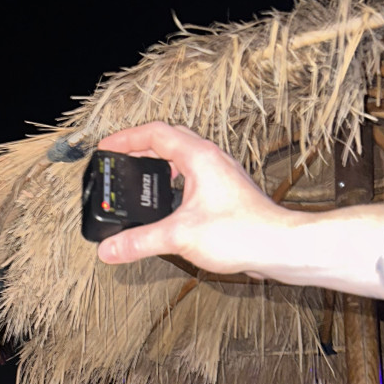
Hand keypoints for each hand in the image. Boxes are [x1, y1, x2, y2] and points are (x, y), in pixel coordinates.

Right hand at [94, 123, 295, 277]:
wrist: (276, 246)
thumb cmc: (241, 233)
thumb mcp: (179, 236)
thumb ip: (140, 242)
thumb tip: (109, 249)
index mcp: (198, 157)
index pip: (155, 134)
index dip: (126, 139)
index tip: (107, 147)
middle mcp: (211, 159)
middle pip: (169, 141)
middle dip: (140, 148)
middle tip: (120, 160)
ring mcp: (220, 175)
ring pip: (182, 158)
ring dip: (158, 164)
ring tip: (139, 180)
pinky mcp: (225, 193)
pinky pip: (192, 177)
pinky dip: (173, 183)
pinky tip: (168, 205)